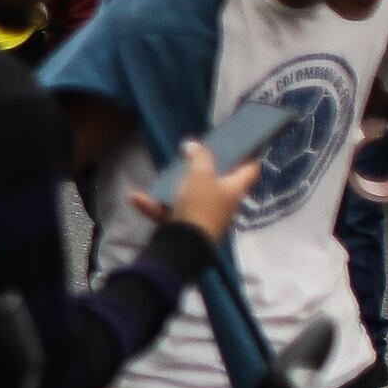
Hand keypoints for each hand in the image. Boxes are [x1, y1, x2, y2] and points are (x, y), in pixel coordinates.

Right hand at [137, 139, 253, 245]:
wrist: (185, 244)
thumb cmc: (200, 204)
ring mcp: (206, 216)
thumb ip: (199, 156)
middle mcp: (224, 203)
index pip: (251, 169)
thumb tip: (194, 144)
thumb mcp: (200, 174)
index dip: (248, 155)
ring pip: (191, 196)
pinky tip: (136, 198)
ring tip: (163, 177)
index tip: (239, 144)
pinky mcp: (188, 228)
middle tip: (195, 156)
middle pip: (219, 183)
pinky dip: (156, 205)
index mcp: (234, 188)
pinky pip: (172, 212)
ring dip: (175, 187)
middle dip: (206, 171)